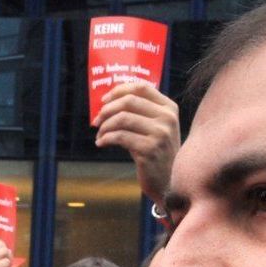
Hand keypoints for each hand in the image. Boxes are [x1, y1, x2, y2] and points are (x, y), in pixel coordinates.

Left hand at [94, 81, 179, 209]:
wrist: (167, 179)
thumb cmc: (155, 150)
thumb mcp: (154, 127)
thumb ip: (139, 112)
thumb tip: (106, 103)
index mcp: (169, 108)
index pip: (142, 87)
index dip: (118, 90)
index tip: (103, 101)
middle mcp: (167, 118)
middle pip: (129, 101)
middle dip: (106, 110)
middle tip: (96, 121)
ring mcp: (160, 133)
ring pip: (122, 118)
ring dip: (104, 126)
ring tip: (99, 135)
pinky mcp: (150, 149)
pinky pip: (120, 136)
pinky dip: (105, 138)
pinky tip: (101, 143)